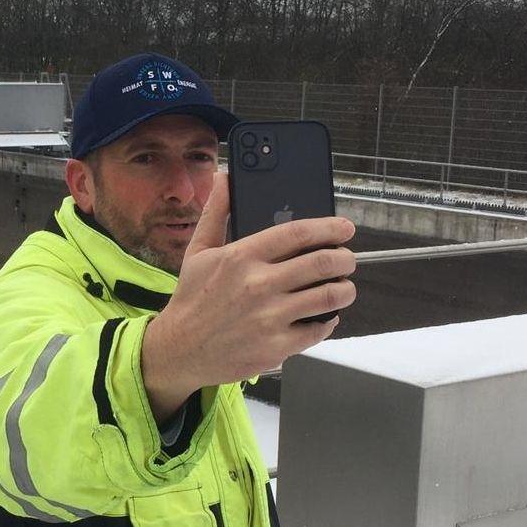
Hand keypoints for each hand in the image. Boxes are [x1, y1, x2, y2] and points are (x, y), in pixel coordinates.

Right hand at [140, 173, 356, 418]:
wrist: (180, 349)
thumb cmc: (191, 298)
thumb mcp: (198, 251)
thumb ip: (216, 212)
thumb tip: (225, 176)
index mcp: (241, 256)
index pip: (298, 233)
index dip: (330, 227)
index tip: (344, 228)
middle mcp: (258, 285)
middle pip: (323, 263)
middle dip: (345, 258)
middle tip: (347, 259)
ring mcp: (269, 317)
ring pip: (329, 296)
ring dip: (345, 289)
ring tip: (342, 287)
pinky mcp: (276, 346)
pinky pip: (319, 328)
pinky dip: (328, 320)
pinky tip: (323, 315)